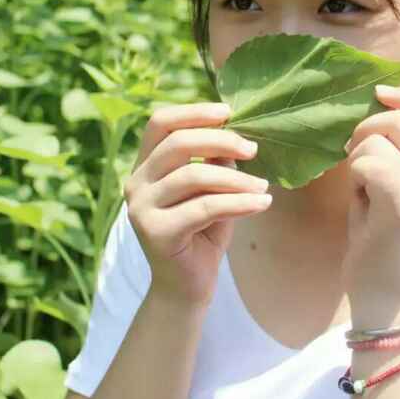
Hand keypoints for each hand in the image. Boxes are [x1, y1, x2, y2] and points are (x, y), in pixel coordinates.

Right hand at [124, 102, 271, 307]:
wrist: (187, 287)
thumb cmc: (203, 231)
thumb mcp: (212, 189)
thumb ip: (215, 161)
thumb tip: (235, 136)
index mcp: (146, 165)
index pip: (160, 122)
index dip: (193, 112)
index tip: (228, 112)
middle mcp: (136, 182)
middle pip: (177, 143)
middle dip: (221, 140)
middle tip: (253, 149)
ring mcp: (142, 208)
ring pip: (194, 175)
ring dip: (236, 178)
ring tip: (263, 187)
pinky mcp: (156, 232)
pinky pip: (205, 207)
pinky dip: (239, 202)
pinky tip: (262, 203)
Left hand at [340, 85, 399, 308]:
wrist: (382, 288)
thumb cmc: (378, 230)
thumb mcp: (393, 182)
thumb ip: (394, 148)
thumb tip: (376, 106)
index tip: (380, 93)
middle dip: (366, 127)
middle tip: (352, 151)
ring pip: (378, 139)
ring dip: (357, 156)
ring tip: (360, 184)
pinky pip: (369, 163)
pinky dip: (355, 175)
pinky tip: (360, 199)